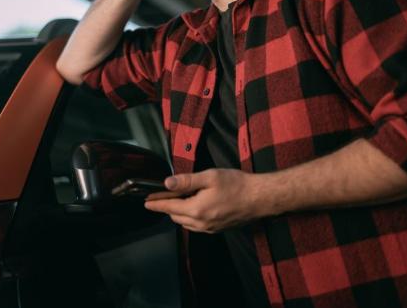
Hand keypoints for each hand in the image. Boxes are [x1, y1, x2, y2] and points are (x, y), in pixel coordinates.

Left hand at [144, 169, 271, 232]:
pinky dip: (191, 217)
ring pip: (186, 223)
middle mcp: (201, 223)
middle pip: (176, 217)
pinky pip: (197, 225)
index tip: (146, 202)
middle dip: (168, 206)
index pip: (169, 208)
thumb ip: (186, 181)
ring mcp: (210, 229)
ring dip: (180, 212)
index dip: (156, 204)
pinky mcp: (217, 229)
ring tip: (181, 198)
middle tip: (166, 193)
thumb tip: (167, 183)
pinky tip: (196, 205)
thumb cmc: (237, 185)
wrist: (260, 198)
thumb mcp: (209, 177)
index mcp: (196, 210)